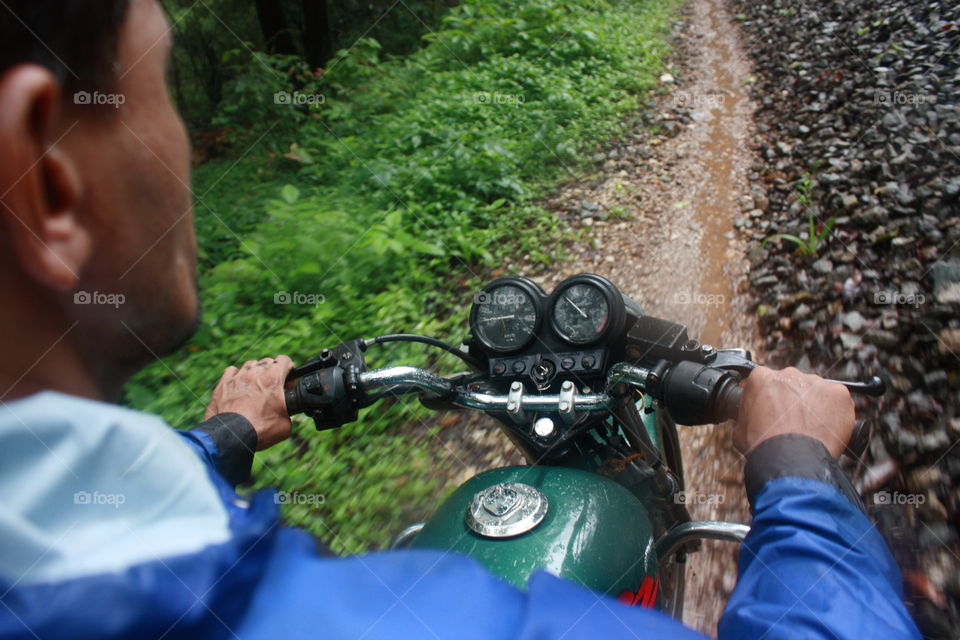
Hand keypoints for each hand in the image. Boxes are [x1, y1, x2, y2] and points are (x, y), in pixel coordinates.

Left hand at [205, 355, 295, 449]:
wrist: (232, 436)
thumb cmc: (259, 430)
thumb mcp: (286, 425)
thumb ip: (288, 411)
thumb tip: (286, 412)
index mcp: (273, 380)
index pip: (285, 360)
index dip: (289, 370)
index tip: (287, 384)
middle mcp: (255, 374)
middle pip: (268, 362)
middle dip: (273, 373)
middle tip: (273, 389)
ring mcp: (237, 377)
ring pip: (250, 365)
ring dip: (255, 373)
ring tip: (255, 388)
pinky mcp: (223, 384)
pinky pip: (232, 371)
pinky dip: (237, 376)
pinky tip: (239, 386)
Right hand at [733, 367, 854, 458]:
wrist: (791, 460)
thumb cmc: (765, 446)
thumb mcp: (740, 430)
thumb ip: (747, 415)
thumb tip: (751, 418)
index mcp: (761, 378)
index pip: (766, 382)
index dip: (770, 399)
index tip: (774, 412)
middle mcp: (788, 374)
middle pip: (792, 383)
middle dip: (793, 400)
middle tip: (793, 422)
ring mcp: (815, 382)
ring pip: (815, 391)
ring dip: (814, 406)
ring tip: (811, 429)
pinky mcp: (838, 393)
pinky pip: (837, 400)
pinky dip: (835, 412)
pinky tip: (826, 428)